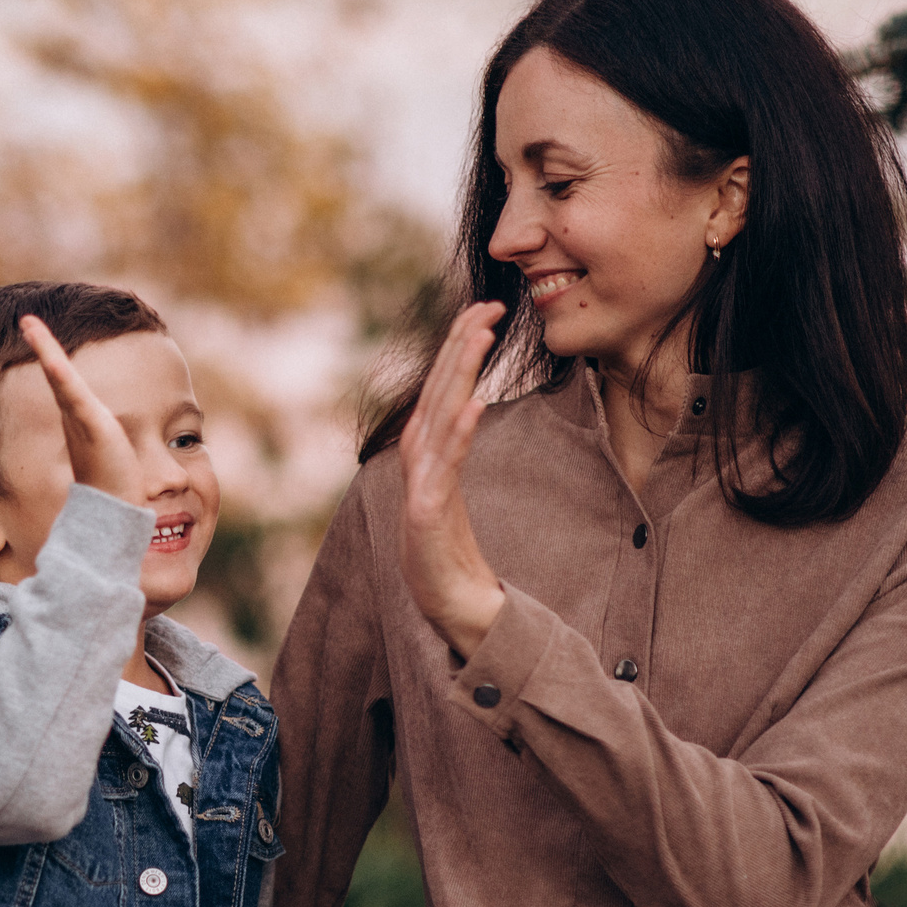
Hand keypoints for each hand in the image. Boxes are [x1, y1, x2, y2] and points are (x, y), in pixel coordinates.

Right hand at [20, 315, 145, 506]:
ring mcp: (79, 418)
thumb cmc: (118, 493)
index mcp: (82, 426)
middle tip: (29, 323)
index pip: (67, 390)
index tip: (46, 347)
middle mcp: (75, 420)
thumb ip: (120, 456)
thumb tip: (134, 461)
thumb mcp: (119, 463)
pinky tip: (39, 338)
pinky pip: (67, 383)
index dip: (56, 367)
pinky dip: (52, 359)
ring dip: (43, 346)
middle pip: (57, 376)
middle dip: (43, 348)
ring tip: (29, 322)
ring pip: (58, 375)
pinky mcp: (88, 418)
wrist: (114, 514)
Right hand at [398, 301, 509, 659]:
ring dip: (461, 373)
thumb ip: (449, 447)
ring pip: (441, 416)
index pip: (443, 386)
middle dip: (462, 345)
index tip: (483, 308)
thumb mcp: (446, 487)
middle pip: (439, 390)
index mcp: (426, 450)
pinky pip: (447, 465)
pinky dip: (460, 431)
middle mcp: (419, 460)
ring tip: (481, 337)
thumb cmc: (449, 549)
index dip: (460, 345)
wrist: (449, 602)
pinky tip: (476, 402)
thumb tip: (459, 407)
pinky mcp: (427, 513)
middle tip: (487, 305)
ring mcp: (421, 485)